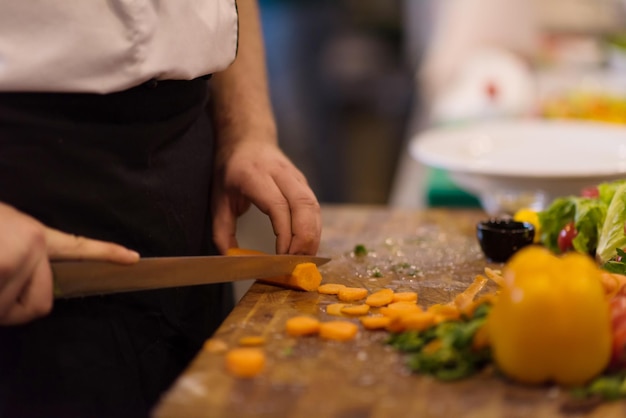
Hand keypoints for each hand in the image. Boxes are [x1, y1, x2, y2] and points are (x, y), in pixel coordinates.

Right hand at [0, 202, 138, 325]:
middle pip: (41, 304)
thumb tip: (28, 279)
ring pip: (9, 311)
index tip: (133, 258)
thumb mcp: (5, 230)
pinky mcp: (2, 269)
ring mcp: (14, 262)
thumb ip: (27, 255)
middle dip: (13, 305)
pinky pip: (1, 312)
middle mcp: (32, 247)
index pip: (78, 248)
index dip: (107, 254)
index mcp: (35, 236)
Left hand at [211, 139, 320, 254]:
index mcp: (255, 175)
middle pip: (303, 205)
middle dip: (304, 238)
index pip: (278, 205)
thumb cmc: (231, 170)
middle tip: (297, 263)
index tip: (280, 256)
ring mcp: (296, 177)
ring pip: (313, 206)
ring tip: (304, 259)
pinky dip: (314, 229)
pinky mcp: (304, 183)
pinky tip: (307, 246)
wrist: (247, 139)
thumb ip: (222, 231)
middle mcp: (280, 173)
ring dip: (313, 235)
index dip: (284, 233)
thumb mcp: (218, 200)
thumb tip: (233, 260)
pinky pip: (315, 207)